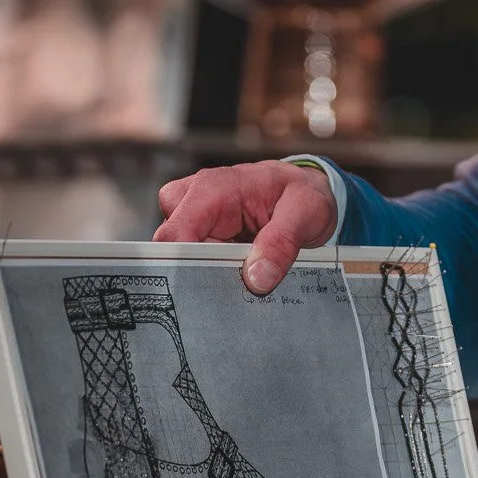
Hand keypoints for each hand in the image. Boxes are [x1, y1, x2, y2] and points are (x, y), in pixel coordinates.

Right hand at [154, 161, 337, 295]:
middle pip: (171, 252)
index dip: (181, 266)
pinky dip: (210, 273)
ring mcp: (192, 218)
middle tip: (237, 284)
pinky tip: (235, 272)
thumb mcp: (305, 212)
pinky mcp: (197, 234)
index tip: (203, 289)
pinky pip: (191, 262)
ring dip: (207, 274)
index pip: (175, 233)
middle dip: (198, 274)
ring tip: (243, 273)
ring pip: (180, 260)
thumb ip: (282, 242)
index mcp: (212, 189)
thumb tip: (256, 278)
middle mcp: (193, 200)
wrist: (303, 189)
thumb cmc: (301, 193)